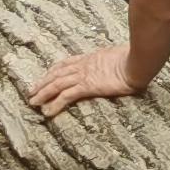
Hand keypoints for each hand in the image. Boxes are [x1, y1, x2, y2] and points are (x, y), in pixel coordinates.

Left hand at [27, 44, 146, 118]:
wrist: (137, 64)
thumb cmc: (135, 61)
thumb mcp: (120, 57)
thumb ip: (114, 61)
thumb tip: (118, 64)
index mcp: (91, 58)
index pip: (66, 63)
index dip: (54, 70)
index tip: (46, 75)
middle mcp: (83, 65)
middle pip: (56, 74)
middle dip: (43, 83)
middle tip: (31, 92)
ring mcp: (83, 75)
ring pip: (56, 84)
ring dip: (42, 94)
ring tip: (33, 103)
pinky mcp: (86, 86)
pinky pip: (66, 96)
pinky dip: (54, 104)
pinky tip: (47, 111)